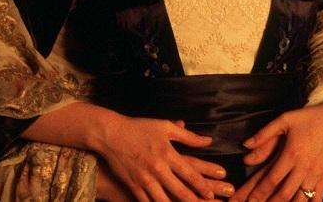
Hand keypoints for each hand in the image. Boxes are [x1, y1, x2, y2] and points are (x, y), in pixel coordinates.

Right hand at [98, 115, 232, 201]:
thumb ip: (188, 137)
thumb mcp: (165, 127)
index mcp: (168, 153)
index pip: (190, 174)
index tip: (211, 194)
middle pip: (180, 191)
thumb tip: (208, 141)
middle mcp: (158, 169)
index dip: (203, 186)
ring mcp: (145, 179)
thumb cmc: (140, 128)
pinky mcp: (133, 185)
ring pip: (164, 201)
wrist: (111, 134)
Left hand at [229, 105, 322, 201]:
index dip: (259, 192)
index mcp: (292, 154)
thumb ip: (264, 133)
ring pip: (301, 198)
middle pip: (285, 193)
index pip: (272, 179)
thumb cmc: (311, 118)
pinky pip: (317, 196)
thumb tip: (246, 145)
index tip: (250, 200)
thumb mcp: (285, 120)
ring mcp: (316, 174)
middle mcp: (304, 167)